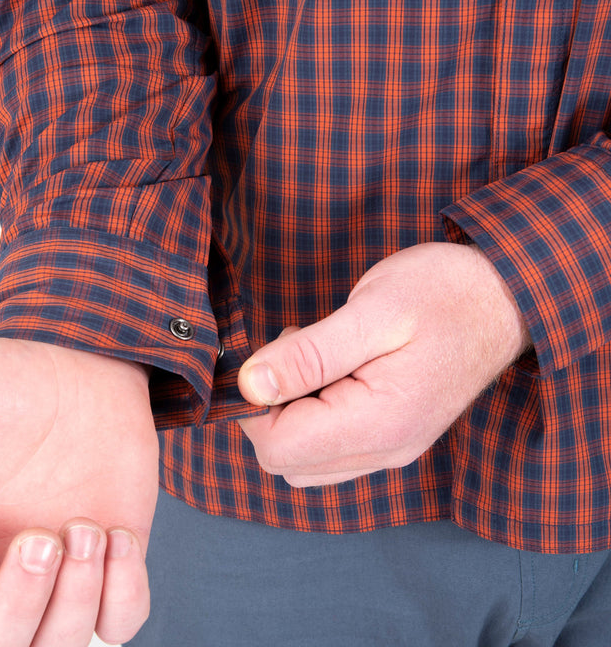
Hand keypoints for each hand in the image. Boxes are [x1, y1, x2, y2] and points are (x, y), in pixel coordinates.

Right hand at [0, 338, 157, 646]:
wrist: (78, 360)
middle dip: (21, 605)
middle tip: (41, 536)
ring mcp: (60, 571)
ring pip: (59, 644)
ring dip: (76, 599)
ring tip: (85, 530)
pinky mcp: (112, 558)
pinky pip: (122, 619)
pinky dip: (124, 594)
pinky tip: (117, 535)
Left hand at [237, 242, 530, 487]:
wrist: (505, 298)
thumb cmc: (444, 293)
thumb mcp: (371, 311)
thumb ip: (307, 354)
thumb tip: (249, 385)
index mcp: (379, 423)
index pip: (278, 447)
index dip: (254, 406)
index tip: (270, 357)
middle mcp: (385, 451)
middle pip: (287, 461)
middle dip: (270, 410)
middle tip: (296, 352)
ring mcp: (392, 449)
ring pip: (305, 462)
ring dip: (291, 414)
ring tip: (318, 358)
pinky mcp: (394, 438)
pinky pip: (332, 450)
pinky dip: (314, 417)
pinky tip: (333, 372)